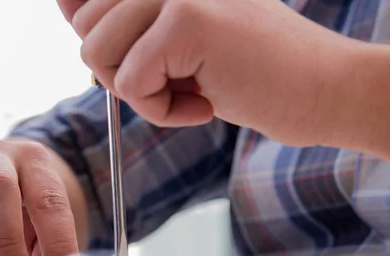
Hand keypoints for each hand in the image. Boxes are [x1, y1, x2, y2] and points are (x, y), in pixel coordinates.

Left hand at [58, 0, 356, 147]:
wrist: (324, 89)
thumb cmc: (250, 70)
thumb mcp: (174, 41)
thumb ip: (120, 20)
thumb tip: (65, 6)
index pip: (81, 2)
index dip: (106, 43)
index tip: (154, 61)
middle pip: (85, 31)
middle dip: (123, 72)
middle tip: (178, 78)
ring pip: (97, 55)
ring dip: (141, 92)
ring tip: (192, 89)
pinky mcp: (189, 20)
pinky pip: (131, 85)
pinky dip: (163, 111)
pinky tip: (207, 103)